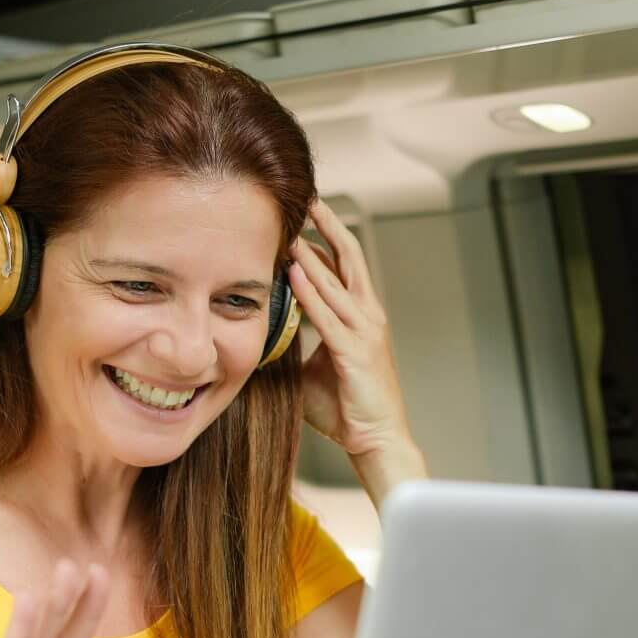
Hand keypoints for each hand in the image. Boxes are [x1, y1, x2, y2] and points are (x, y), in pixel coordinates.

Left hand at [288, 199, 416, 462]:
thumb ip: (295, 344)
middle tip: (308, 199)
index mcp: (362, 317)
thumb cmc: (347, 407)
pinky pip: (328, 316)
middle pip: (349, 258)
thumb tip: (262, 333)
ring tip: (290, 229)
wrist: (375, 438)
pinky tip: (294, 273)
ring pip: (336, 283)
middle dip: (328, 227)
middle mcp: (368, 317)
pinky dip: (311, 293)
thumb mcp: (314, 367)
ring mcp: (364, 333)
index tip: (306, 215)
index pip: (346, 265)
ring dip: (311, 254)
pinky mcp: (355, 353)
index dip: (327, 237)